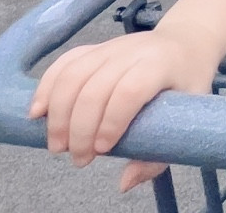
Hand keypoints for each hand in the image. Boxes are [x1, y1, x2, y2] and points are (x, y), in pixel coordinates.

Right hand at [30, 27, 220, 190]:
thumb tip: (124, 183)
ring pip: (74, 73)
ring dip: (59, 113)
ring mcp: (111, 46)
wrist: (186, 42)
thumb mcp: (187, 117)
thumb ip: (157, 155)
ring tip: (57, 145)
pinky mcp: (95, 48)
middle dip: (80, 128)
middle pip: (96, 86)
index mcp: (160, 65)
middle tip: (79, 159)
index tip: (103, 150)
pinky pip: (65, 62)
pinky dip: (47, 86)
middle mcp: (133, 51)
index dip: (112, 120)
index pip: (130, 89)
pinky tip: (37, 113)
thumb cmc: (186, 84)